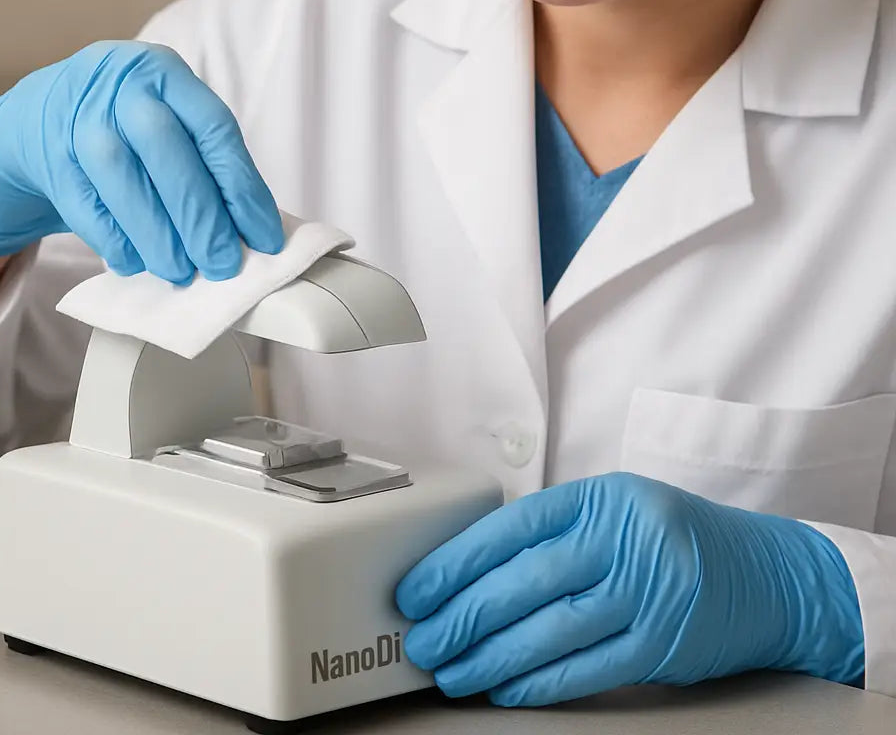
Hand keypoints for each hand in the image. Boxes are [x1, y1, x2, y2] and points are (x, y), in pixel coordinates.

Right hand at [0, 40, 283, 281]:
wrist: (41, 115)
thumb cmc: (128, 125)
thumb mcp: (168, 116)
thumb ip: (205, 160)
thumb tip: (248, 230)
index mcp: (165, 73)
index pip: (214, 129)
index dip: (243, 188)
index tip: (264, 238)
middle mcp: (121, 87)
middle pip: (167, 152)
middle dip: (201, 217)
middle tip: (223, 264)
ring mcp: (77, 120)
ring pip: (122, 180)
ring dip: (158, 235)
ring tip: (182, 272)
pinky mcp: (49, 158)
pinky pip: (84, 205)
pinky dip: (115, 240)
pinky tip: (136, 264)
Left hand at [396, 471, 863, 706]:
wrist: (769, 574)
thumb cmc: (677, 537)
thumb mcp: (619, 509)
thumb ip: (559, 530)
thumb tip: (475, 569)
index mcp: (602, 497)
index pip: (514, 525)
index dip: (459, 559)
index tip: (419, 588)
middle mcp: (623, 539)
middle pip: (526, 580)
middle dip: (464, 615)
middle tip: (424, 640)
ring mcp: (646, 592)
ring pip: (551, 629)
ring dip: (492, 656)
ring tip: (452, 672)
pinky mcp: (663, 644)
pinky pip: (589, 668)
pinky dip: (541, 682)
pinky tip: (506, 690)